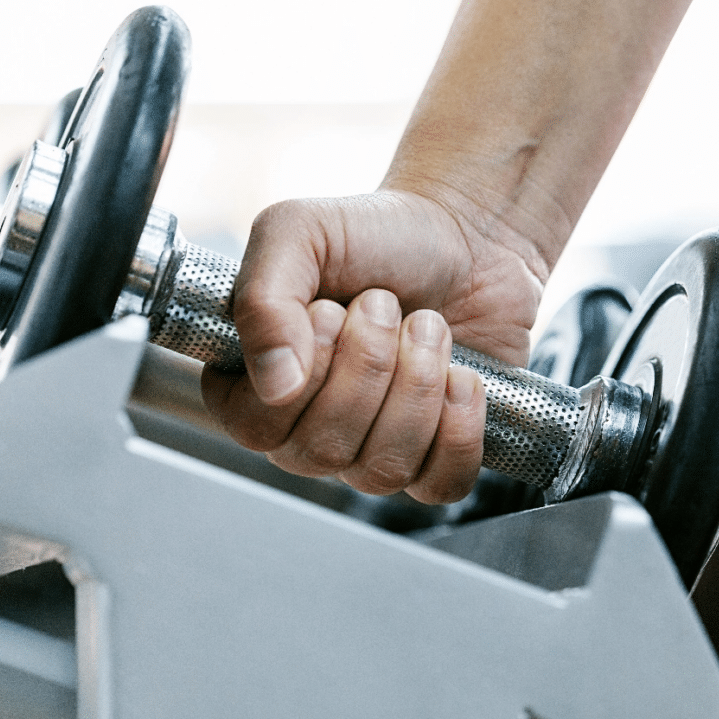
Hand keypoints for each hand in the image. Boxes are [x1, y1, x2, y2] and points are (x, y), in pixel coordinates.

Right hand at [200, 188, 544, 503]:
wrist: (464, 237)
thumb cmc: (376, 234)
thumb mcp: (299, 232)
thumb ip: (264, 298)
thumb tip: (275, 384)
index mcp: (256, 377)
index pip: (254, 426)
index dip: (304, 372)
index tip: (329, 309)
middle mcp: (304, 424)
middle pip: (321, 450)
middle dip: (369, 365)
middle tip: (384, 305)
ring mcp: (368, 446)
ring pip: (381, 470)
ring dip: (417, 385)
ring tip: (426, 327)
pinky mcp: (432, 455)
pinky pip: (440, 485)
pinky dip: (458, 429)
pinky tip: (461, 376)